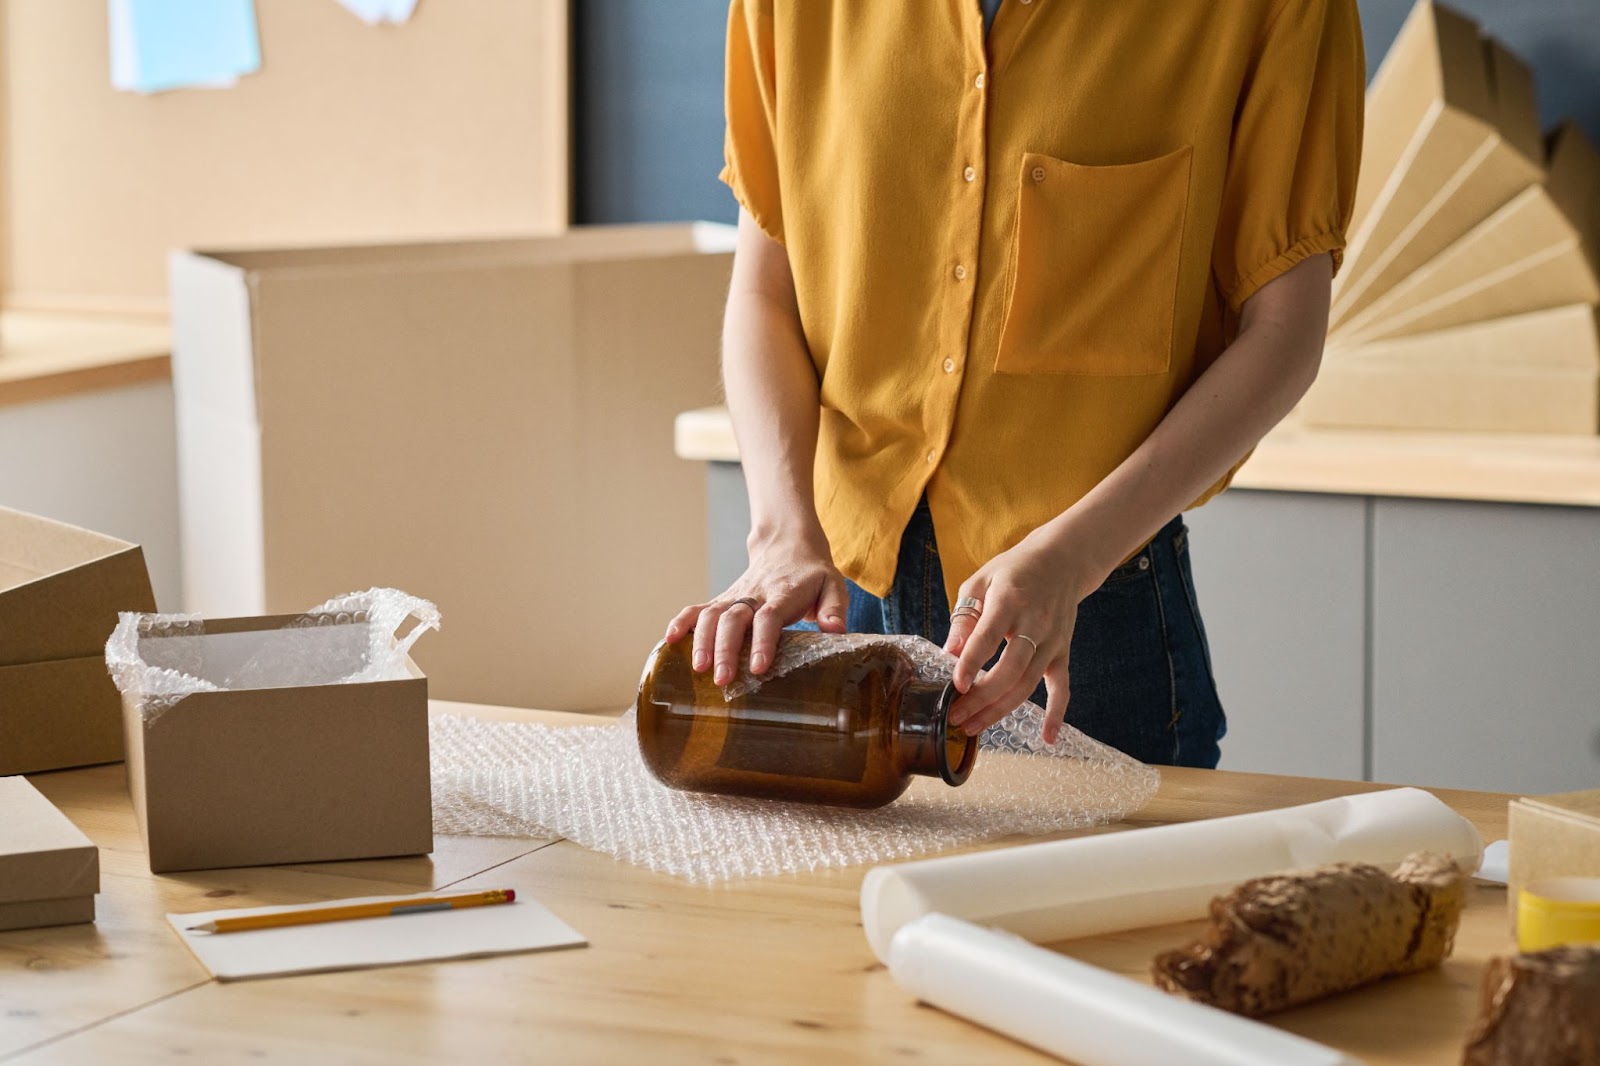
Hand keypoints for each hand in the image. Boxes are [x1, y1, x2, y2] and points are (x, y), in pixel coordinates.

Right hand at [663, 531, 848, 685]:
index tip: (758, 667)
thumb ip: (835, 608)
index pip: (769, 618)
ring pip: (711, 615)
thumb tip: (836, 631)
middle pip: (733, 619)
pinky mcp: (723, 600)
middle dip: (725, 649)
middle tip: (722, 679)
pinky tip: (668, 640)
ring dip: (701, 640)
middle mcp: (754, 595)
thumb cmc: (812, 574)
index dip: (763, 641)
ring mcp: (734, 597)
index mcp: (782, 595)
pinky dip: (681, 622)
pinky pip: (697, 608)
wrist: (787, 545)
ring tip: (698, 669)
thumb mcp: (834, 585)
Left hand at [942, 531, 1103, 744]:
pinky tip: (1046, 737)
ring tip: (972, 727)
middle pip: (1010, 670)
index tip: (955, 686)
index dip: (971, 663)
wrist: (1062, 561)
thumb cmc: (1013, 571)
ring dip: (1000, 710)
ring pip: (1028, 684)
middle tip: (955, 717)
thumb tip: (949, 653)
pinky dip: (1056, 713)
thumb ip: (964, 617)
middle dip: (981, 698)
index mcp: (1010, 600)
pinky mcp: (1063, 652)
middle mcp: (1035, 623)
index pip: (989, 637)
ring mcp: (1052, 641)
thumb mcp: (980, 581)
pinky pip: (1062, 687)